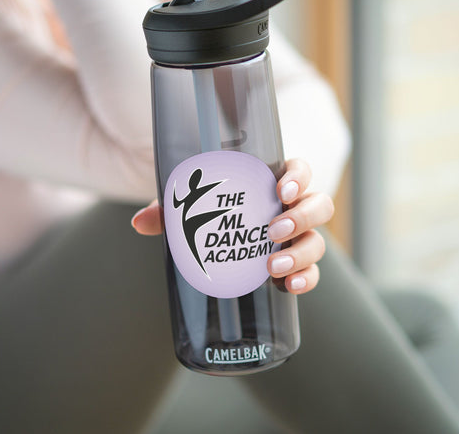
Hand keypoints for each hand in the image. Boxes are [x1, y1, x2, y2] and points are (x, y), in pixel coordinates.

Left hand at [131, 158, 333, 294]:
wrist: (219, 247)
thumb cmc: (209, 217)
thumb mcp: (189, 211)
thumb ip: (169, 211)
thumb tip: (139, 223)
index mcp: (271, 185)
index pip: (299, 170)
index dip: (299, 176)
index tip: (281, 188)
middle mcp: (291, 209)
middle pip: (319, 205)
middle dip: (303, 217)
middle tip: (273, 231)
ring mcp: (296, 239)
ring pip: (319, 241)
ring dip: (302, 253)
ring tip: (273, 266)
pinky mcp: (296, 265)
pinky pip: (313, 272)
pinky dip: (307, 279)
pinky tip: (288, 287)